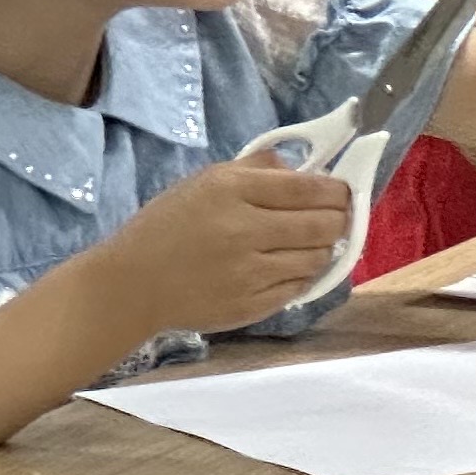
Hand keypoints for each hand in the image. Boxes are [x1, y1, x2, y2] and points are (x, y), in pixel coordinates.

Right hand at [97, 156, 359, 334]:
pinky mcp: (252, 305)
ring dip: (324, 249)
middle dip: (340, 219)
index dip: (336, 190)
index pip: (307, 188)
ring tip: (315, 243)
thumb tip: (302, 169)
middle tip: (339, 217)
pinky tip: (292, 266)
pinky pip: (298, 288)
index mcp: (231, 190)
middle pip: (322, 224)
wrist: (132, 285)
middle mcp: (244, 230)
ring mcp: (250, 272)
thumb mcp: (204, 182)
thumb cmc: (166, 227)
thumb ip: (255, 170)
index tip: (343, 192)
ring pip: (317, 258)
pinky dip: (304, 275)